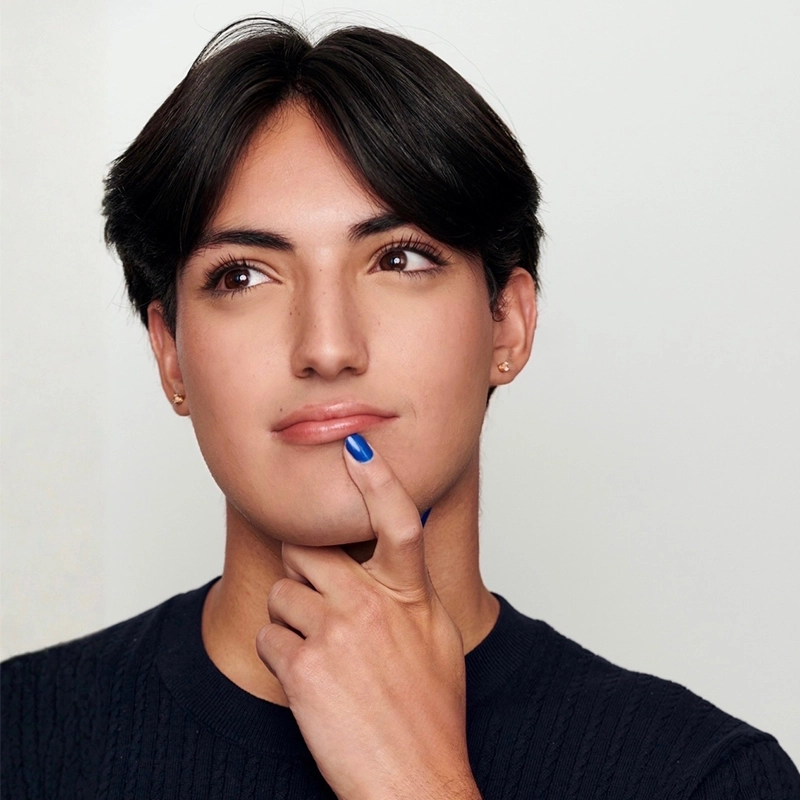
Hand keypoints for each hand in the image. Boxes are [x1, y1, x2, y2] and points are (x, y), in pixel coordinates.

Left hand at [256, 434, 480, 799]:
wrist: (414, 781)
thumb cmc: (430, 714)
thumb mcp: (438, 640)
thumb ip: (411, 594)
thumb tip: (393, 565)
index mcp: (410, 594)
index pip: (397, 520)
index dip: (377, 476)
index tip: (357, 444)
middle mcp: (373, 604)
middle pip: (308, 550)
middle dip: (304, 569)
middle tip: (318, 597)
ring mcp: (335, 633)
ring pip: (282, 593)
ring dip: (291, 618)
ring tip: (319, 654)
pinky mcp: (302, 668)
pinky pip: (269, 636)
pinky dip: (281, 655)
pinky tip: (309, 681)